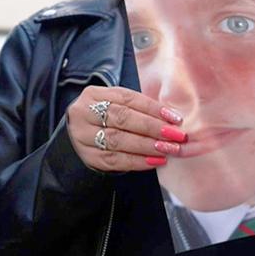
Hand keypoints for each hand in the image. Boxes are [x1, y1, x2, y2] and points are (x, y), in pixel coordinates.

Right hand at [66, 85, 186, 173]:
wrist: (78, 134)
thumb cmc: (103, 117)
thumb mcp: (113, 104)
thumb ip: (137, 107)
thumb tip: (172, 118)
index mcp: (94, 94)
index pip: (128, 98)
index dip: (153, 108)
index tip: (175, 118)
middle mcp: (85, 113)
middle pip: (122, 118)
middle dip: (153, 127)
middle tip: (176, 136)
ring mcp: (83, 136)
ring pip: (118, 140)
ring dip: (147, 146)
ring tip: (168, 149)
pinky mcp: (88, 156)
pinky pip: (114, 160)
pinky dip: (137, 161)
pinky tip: (154, 161)